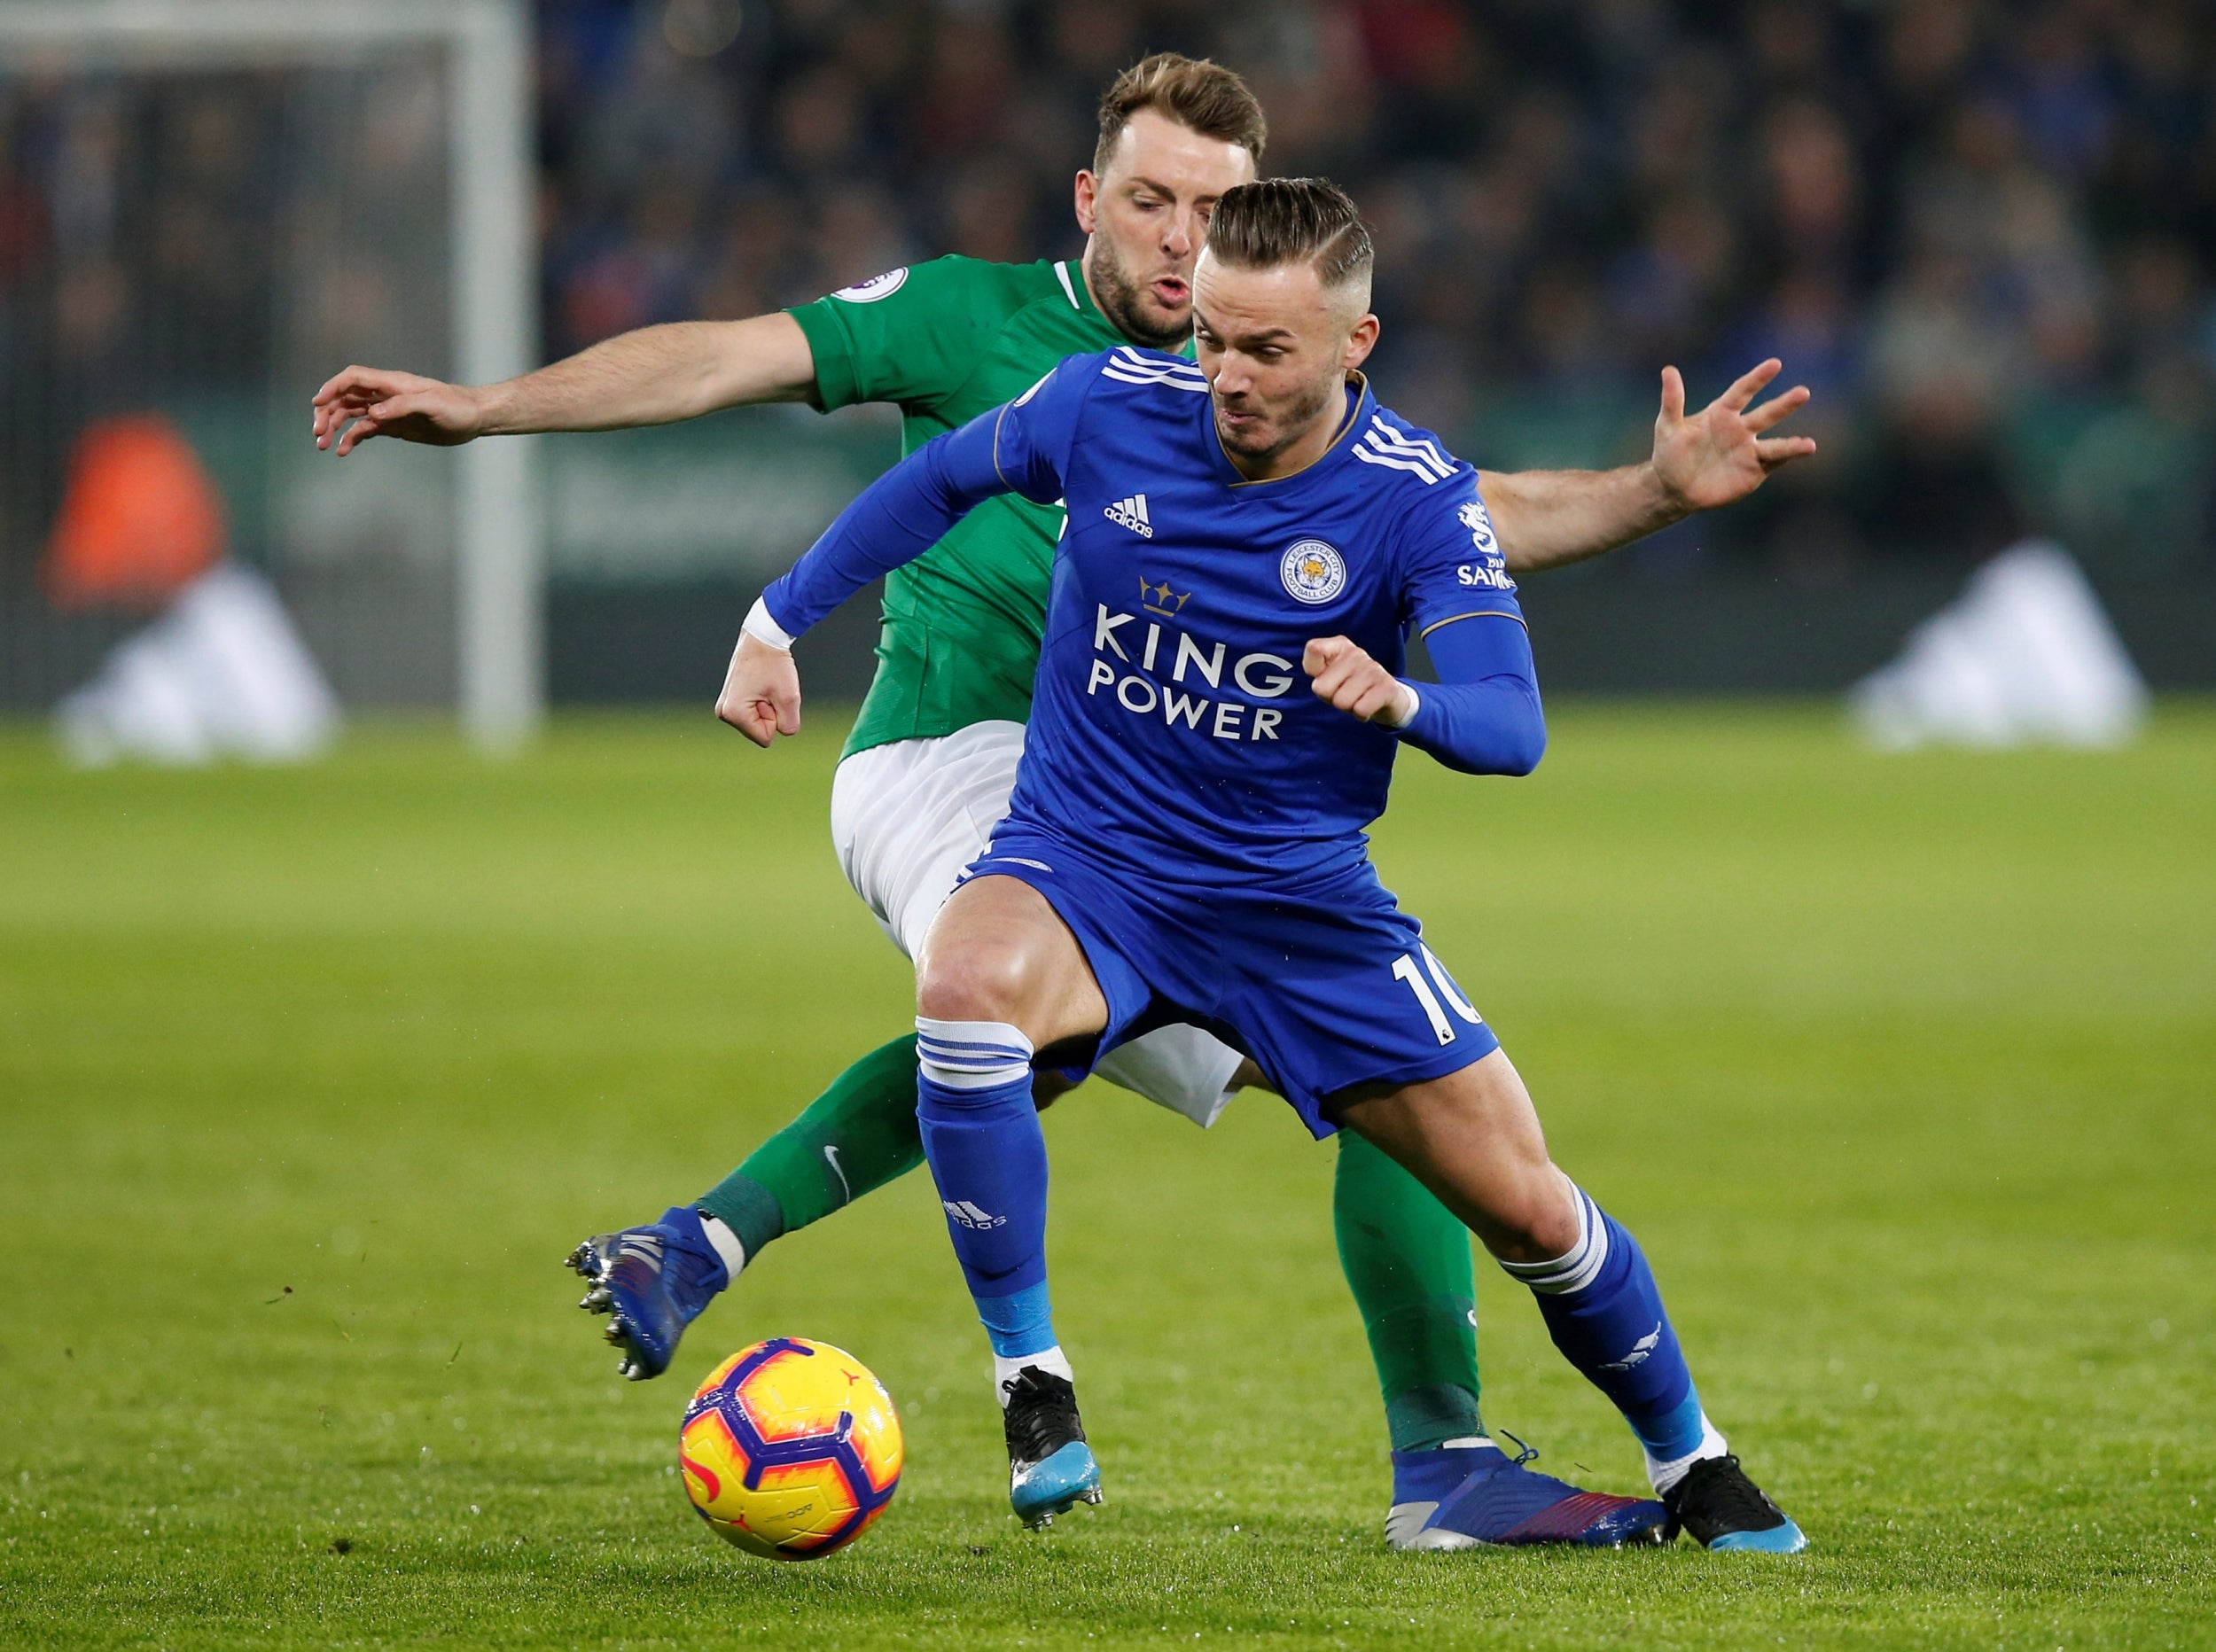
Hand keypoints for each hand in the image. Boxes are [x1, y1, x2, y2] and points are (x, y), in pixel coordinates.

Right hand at [312, 366, 486, 454]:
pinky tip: (342, 450)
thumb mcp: (432, 404)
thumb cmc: (457, 406)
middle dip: (327, 413)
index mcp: (392, 384)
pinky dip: (351, 439)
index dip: (332, 387)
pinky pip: (365, 430)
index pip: (353, 378)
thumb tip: (373, 413)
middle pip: (345, 398)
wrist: (473, 418)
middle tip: (317, 433)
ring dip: (333, 427)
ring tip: (323, 445)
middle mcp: (385, 395)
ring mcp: (387, 410)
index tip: (317, 403)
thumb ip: (402, 406)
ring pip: (350, 414)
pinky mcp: (393, 426)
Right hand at [715, 632, 801, 746]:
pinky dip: (762, 701)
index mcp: (733, 713)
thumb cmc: (774, 664)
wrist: (763, 637)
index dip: (776, 718)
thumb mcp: (790, 698)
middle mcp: (724, 713)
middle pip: (759, 731)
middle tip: (768, 688)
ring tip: (764, 685)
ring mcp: (724, 706)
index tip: (770, 694)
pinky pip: (754, 713)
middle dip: (770, 713)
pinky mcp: (729, 700)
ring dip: (767, 707)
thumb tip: (782, 732)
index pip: (766, 737)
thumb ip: (789, 725)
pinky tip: (759, 684)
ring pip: (757, 722)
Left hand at [1303, 637, 1415, 728]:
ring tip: (1357, 699)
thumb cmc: (1348, 686)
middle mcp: (1356, 653)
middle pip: (1321, 688)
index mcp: (1339, 646)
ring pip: (1341, 702)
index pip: (1313, 649)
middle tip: (1343, 693)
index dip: (1311, 669)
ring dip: (1347, 707)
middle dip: (1330, 698)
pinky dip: (1361, 715)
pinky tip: (1368, 706)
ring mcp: (1373, 668)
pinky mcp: (1387, 686)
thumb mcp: (1327, 675)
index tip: (1323, 675)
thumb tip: (1319, 683)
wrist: (1386, 697)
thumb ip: (1314, 668)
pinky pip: (1360, 710)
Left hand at [1650, 359, 1815, 513]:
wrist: (1673, 488)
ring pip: (1776, 444)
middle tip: (1804, 392)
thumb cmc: (1669, 453)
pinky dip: (1788, 458)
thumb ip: (1672, 400)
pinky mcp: (1753, 470)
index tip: (1775, 364)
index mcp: (1722, 413)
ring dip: (1793, 444)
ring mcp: (1749, 450)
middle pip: (1767, 414)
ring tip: (1811, 445)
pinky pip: (1773, 462)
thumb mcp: (1667, 426)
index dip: (1758, 378)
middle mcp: (1741, 429)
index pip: (1743, 391)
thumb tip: (1669, 370)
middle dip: (1785, 404)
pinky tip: (1803, 454)